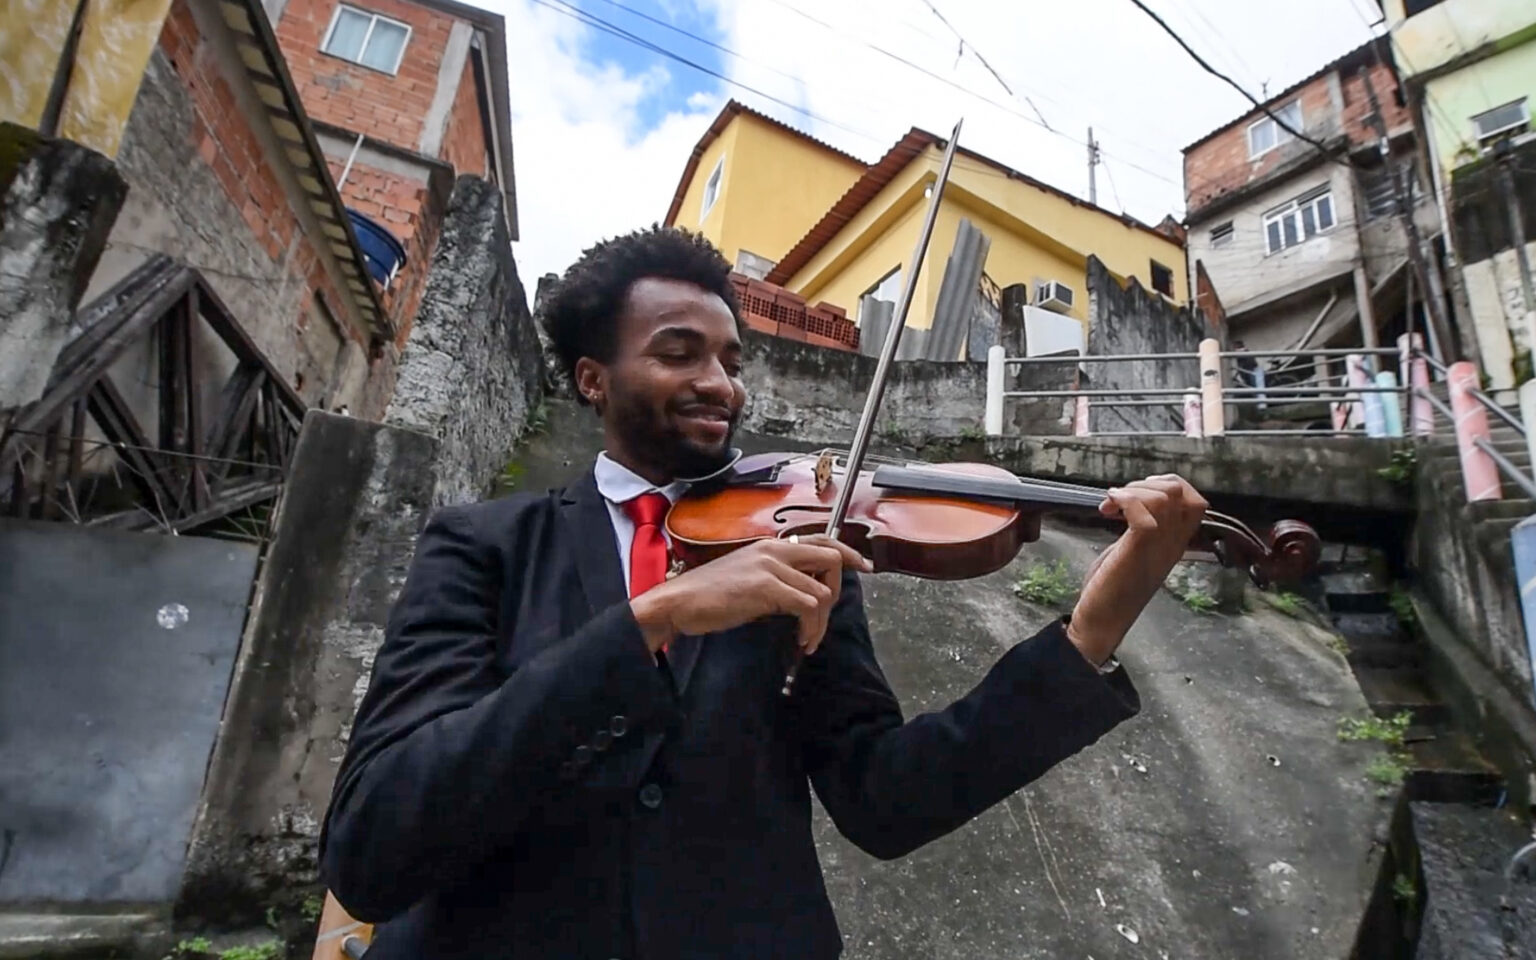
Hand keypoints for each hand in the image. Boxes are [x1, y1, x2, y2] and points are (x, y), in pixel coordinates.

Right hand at [630, 535, 871, 653]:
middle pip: (831, 560)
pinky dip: (811, 627)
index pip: (821, 540)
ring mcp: (771, 567)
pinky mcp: (766, 588)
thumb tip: (804, 593)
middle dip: (837, 592)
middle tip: (824, 620)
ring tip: (808, 639)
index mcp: (771, 545)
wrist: (679, 602)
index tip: (864, 567)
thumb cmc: (709, 595)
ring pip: (821, 591)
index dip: (848, 552)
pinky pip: (808, 605)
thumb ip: (776, 577)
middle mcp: (775, 550)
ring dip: (821, 622)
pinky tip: (800, 640)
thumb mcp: (748, 577)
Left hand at [1068, 474, 1207, 665]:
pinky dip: (1123, 500)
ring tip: (1111, 505)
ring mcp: (1157, 547)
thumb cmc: (1113, 586)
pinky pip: (1143, 513)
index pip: (1196, 501)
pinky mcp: (1137, 550)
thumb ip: (1143, 528)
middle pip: (1182, 492)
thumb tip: (1134, 502)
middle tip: (1122, 498)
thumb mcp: (1134, 550)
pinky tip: (1107, 509)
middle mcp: (1172, 543)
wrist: (1103, 620)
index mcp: (1175, 542)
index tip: (1139, 492)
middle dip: (1148, 483)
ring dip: (1132, 491)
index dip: (1170, 484)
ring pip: (1164, 498)